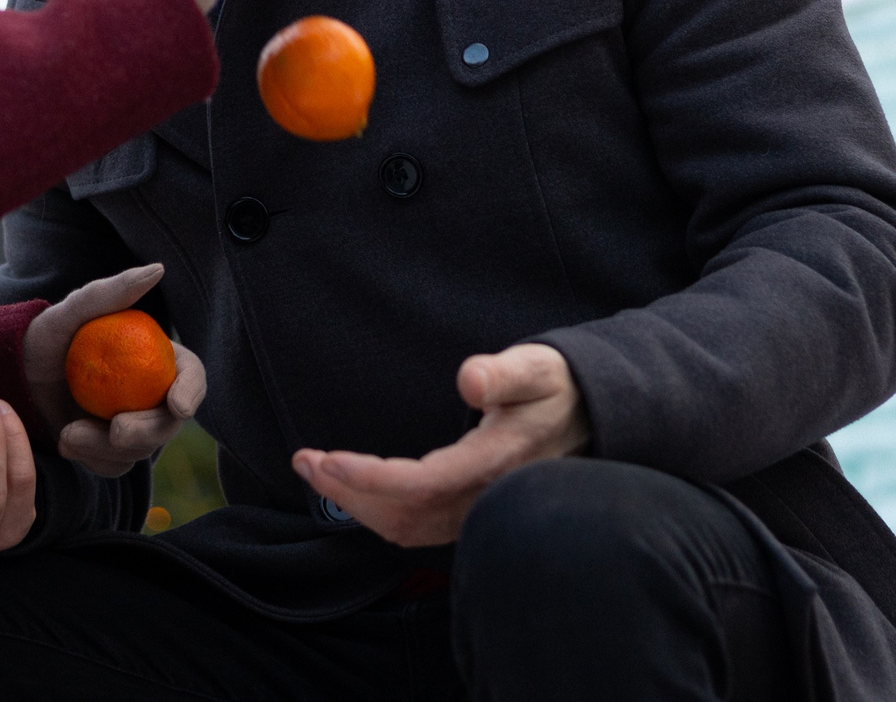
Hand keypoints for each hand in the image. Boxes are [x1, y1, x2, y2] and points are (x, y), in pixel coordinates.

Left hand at [22, 263, 207, 476]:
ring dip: (108, 448)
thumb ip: (113, 291)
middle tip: (116, 430)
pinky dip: (91, 459)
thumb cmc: (47, 335)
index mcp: (156, 359)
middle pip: (169, 423)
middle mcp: (149, 395)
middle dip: (147, 431)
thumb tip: (157, 269)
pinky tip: (65, 441)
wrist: (13, 375)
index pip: (191, 376)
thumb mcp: (74, 310)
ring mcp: (129, 425)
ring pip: (141, 450)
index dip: (192, 391)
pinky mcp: (106, 451)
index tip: (177, 405)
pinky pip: (113, 466)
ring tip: (69, 433)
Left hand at [290, 344, 588, 548]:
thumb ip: (504, 373)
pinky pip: (415, 527)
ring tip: (314, 470)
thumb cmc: (558, 387)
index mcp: (496, 462)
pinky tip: (352, 488)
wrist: (591, 417)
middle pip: (404, 514)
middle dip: (347, 492)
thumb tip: (470, 378)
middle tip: (304, 460)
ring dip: (355, 504)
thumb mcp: (537, 368)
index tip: (329, 459)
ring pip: (405, 527)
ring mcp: (477, 513)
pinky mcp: (469, 514)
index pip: (423, 485)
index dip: (372, 479)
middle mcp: (483, 498)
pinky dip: (375, 512)